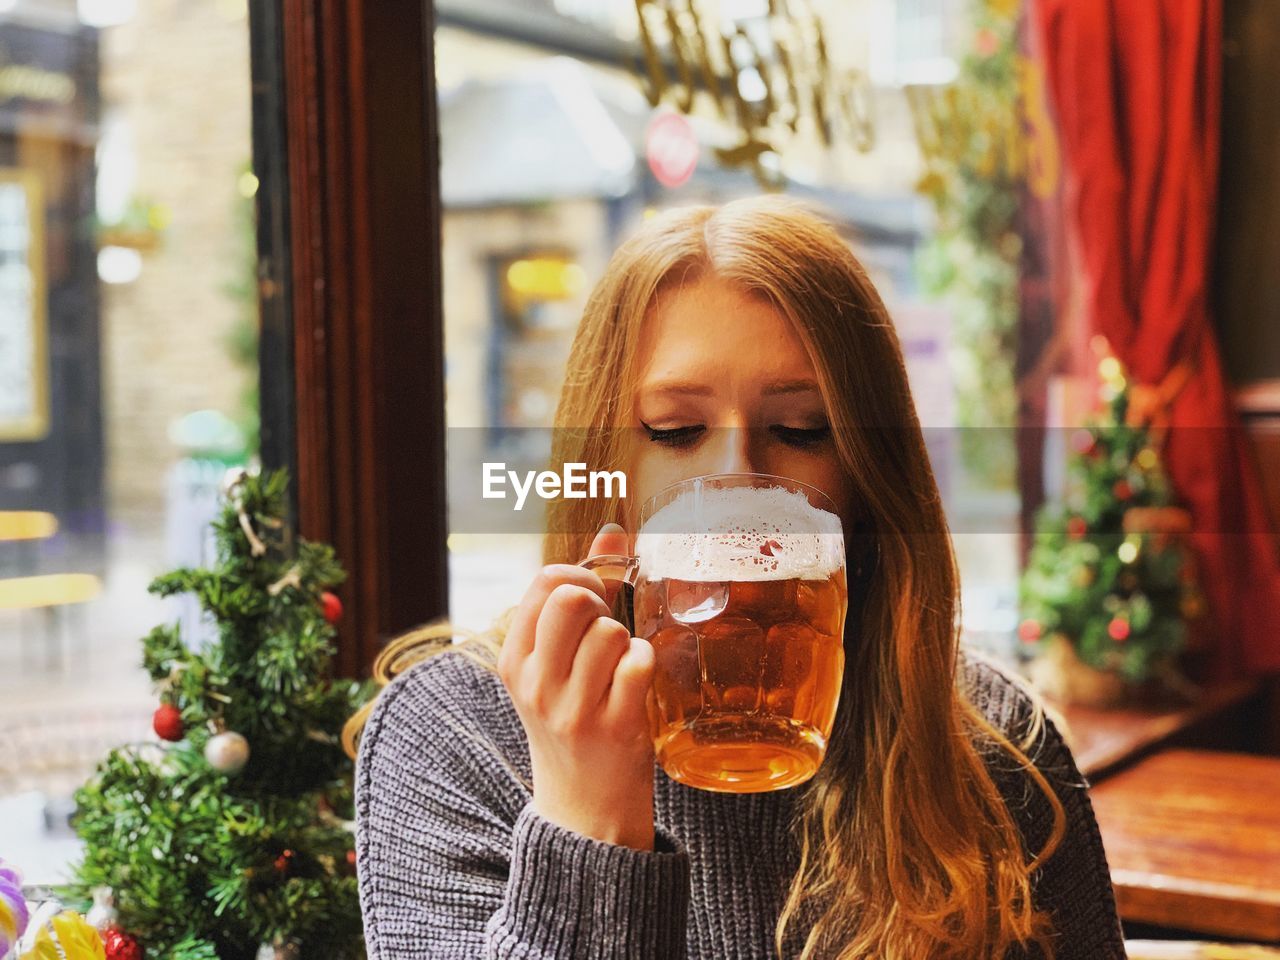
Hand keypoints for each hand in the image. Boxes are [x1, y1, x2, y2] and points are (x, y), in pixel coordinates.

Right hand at [498, 524, 656, 850]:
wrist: (583, 808)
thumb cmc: (575, 720)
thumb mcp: (558, 664)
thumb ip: (583, 597)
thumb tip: (613, 531)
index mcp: (515, 658)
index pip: (545, 582)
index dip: (582, 578)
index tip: (593, 603)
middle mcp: (536, 681)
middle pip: (572, 598)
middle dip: (603, 603)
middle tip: (607, 632)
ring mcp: (573, 708)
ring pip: (610, 631)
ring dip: (627, 641)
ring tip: (620, 668)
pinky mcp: (614, 729)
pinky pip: (638, 665)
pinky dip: (646, 664)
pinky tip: (637, 685)